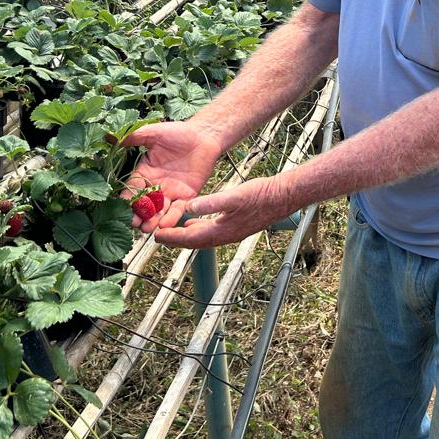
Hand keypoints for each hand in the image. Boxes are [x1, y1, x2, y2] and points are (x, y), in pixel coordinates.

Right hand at [121, 121, 222, 233]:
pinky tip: (165, 223)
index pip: (132, 188)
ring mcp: (171, 192)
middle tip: (133, 223)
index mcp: (145, 172)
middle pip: (144, 204)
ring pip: (159, 210)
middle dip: (138, 214)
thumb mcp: (154, 132)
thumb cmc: (178, 132)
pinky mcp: (187, 196)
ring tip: (146, 228)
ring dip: (152, 220)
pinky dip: (172, 217)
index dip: (127, 198)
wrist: (204, 136)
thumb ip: (135, 137)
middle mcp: (156, 185)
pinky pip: (178, 210)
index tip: (121, 207)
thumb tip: (111, 136)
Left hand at [153, 176, 290, 249]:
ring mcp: (231, 232)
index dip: (172, 238)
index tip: (155, 236)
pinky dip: (198, 229)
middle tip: (157, 236)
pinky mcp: (235, 226)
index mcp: (222, 231)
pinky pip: (211, 231)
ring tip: (171, 231)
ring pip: (202, 238)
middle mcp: (225, 236)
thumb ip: (212, 203)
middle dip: (175, 240)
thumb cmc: (262, 195)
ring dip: (185, 236)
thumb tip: (190, 206)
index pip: (190, 239)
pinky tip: (194, 221)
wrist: (283, 197)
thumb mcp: (235, 195)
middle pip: (194, 242)